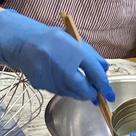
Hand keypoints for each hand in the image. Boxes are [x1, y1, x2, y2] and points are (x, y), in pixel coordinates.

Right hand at [0, 9, 114, 103]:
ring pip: (71, 93)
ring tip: (79, 86)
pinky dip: (65, 89)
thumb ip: (92, 55)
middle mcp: (64, 67)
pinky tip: (63, 81)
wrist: (24, 42)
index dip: (105, 87)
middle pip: (83, 90)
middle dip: (91, 94)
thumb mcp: (75, 40)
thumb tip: (105, 70)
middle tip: (94, 94)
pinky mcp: (42, 85)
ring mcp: (51, 78)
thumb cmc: (53, 39)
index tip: (110, 96)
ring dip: (78, 92)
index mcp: (75, 52)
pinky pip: (58, 91)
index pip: (95, 73)